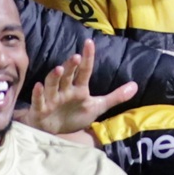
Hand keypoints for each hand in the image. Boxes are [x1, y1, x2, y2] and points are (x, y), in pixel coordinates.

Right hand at [22, 38, 139, 135]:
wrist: (53, 131)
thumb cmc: (73, 115)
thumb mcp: (97, 107)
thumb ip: (115, 97)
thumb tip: (135, 86)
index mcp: (78, 89)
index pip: (84, 71)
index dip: (88, 58)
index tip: (89, 42)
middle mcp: (65, 90)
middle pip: (68, 76)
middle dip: (71, 66)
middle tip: (76, 56)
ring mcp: (52, 99)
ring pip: (52, 85)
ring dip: (54, 77)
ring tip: (59, 68)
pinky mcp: (41, 109)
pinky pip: (39, 101)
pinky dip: (38, 94)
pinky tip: (38, 86)